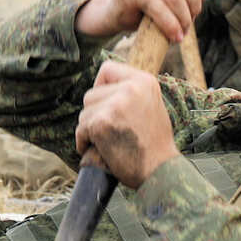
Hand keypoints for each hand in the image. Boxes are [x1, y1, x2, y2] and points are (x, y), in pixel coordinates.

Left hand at [75, 60, 177, 187]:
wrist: (160, 171)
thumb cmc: (154, 145)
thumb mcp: (151, 106)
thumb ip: (131, 93)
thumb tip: (104, 88)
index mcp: (144, 81)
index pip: (107, 69)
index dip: (101, 87)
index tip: (107, 105)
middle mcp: (131, 88)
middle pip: (92, 94)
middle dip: (96, 114)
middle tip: (114, 131)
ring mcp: (115, 105)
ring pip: (84, 112)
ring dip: (91, 129)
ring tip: (111, 142)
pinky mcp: (102, 123)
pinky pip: (81, 129)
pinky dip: (86, 142)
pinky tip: (103, 150)